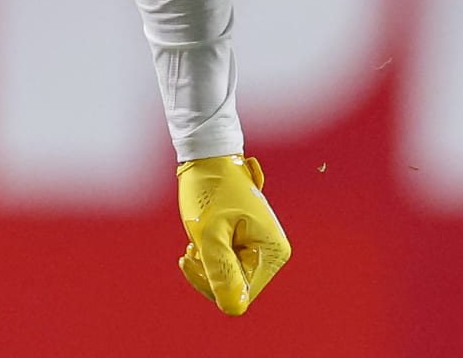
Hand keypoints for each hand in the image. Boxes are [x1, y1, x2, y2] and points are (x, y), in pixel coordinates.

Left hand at [176, 154, 289, 315]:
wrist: (208, 153)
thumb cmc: (210, 188)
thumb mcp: (209, 233)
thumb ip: (220, 272)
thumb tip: (233, 309)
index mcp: (272, 251)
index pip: (242, 294)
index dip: (212, 283)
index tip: (191, 257)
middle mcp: (272, 251)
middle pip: (235, 285)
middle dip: (208, 270)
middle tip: (190, 248)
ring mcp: (260, 245)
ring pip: (228, 274)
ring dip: (206, 261)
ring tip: (195, 238)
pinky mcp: (248, 240)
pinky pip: (227, 261)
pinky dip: (209, 252)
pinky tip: (201, 236)